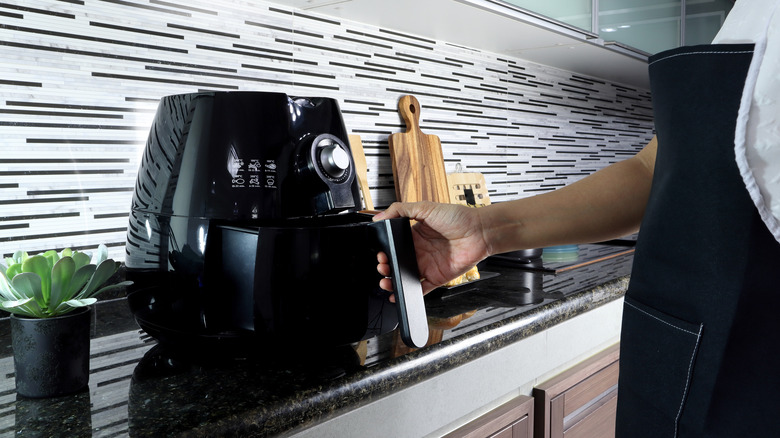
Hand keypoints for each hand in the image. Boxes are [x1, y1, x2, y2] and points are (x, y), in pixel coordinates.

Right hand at [374, 201, 488, 294]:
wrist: (480, 231)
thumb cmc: (458, 217)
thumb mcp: (426, 207)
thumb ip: (401, 210)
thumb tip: (381, 216)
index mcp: (415, 235)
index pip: (394, 246)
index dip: (385, 251)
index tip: (380, 253)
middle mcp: (420, 251)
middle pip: (397, 263)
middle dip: (386, 267)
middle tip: (383, 266)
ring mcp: (428, 265)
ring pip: (405, 277)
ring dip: (393, 282)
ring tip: (386, 282)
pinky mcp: (437, 277)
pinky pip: (421, 289)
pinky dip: (409, 294)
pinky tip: (399, 294)